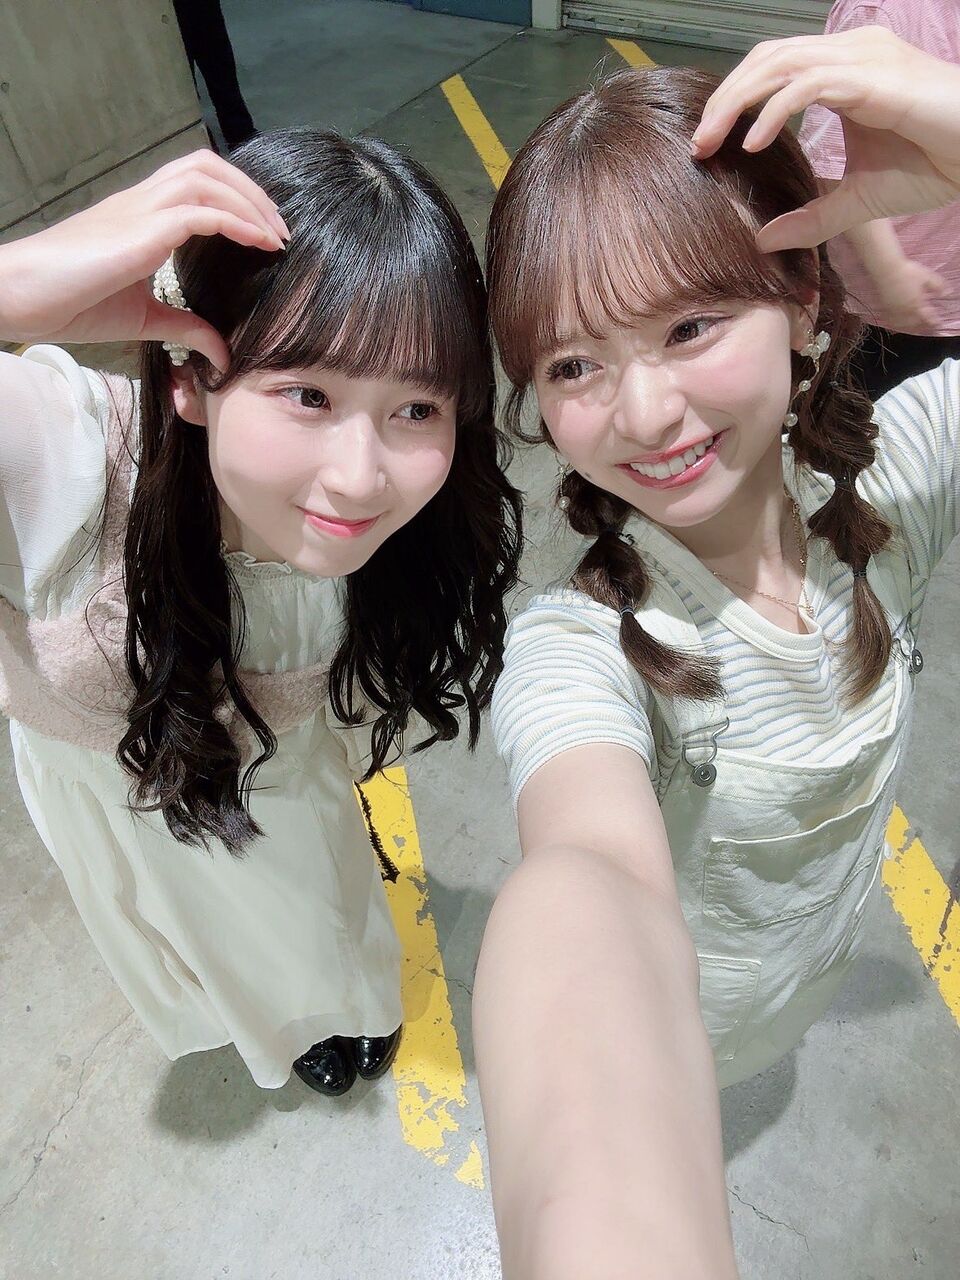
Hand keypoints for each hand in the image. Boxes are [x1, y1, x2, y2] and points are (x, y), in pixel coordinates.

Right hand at [0, 151, 289, 369]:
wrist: (25, 296)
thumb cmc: (73, 302)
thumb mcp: (145, 320)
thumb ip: (186, 328)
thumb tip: (223, 354)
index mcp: (142, 215)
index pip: (197, 182)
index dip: (237, 197)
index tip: (267, 233)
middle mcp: (143, 202)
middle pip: (207, 166)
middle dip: (251, 191)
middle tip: (281, 229)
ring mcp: (141, 210)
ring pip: (207, 177)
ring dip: (250, 201)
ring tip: (276, 234)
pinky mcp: (141, 229)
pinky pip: (201, 211)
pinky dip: (237, 221)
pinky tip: (259, 242)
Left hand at [691, 27, 959, 252]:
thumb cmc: (934, 166)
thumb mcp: (857, 202)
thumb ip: (811, 218)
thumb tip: (763, 240)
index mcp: (844, 69)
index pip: (774, 66)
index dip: (735, 97)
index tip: (707, 141)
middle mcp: (850, 52)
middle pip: (768, 57)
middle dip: (726, 97)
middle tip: (698, 142)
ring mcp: (863, 58)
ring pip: (781, 63)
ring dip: (738, 101)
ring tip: (713, 141)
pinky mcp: (874, 77)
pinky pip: (810, 83)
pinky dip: (775, 110)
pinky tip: (753, 142)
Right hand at [871, 257, 947, 333]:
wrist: (886, 269)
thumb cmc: (907, 272)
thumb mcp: (927, 276)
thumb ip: (938, 286)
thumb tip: (947, 293)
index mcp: (917, 305)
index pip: (928, 318)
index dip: (935, 322)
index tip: (938, 324)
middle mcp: (905, 312)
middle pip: (915, 325)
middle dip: (923, 328)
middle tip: (928, 329)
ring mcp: (894, 312)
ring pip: (903, 326)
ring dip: (910, 329)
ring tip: (915, 330)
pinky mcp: (885, 309)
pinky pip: (892, 323)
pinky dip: (898, 326)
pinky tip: (900, 325)